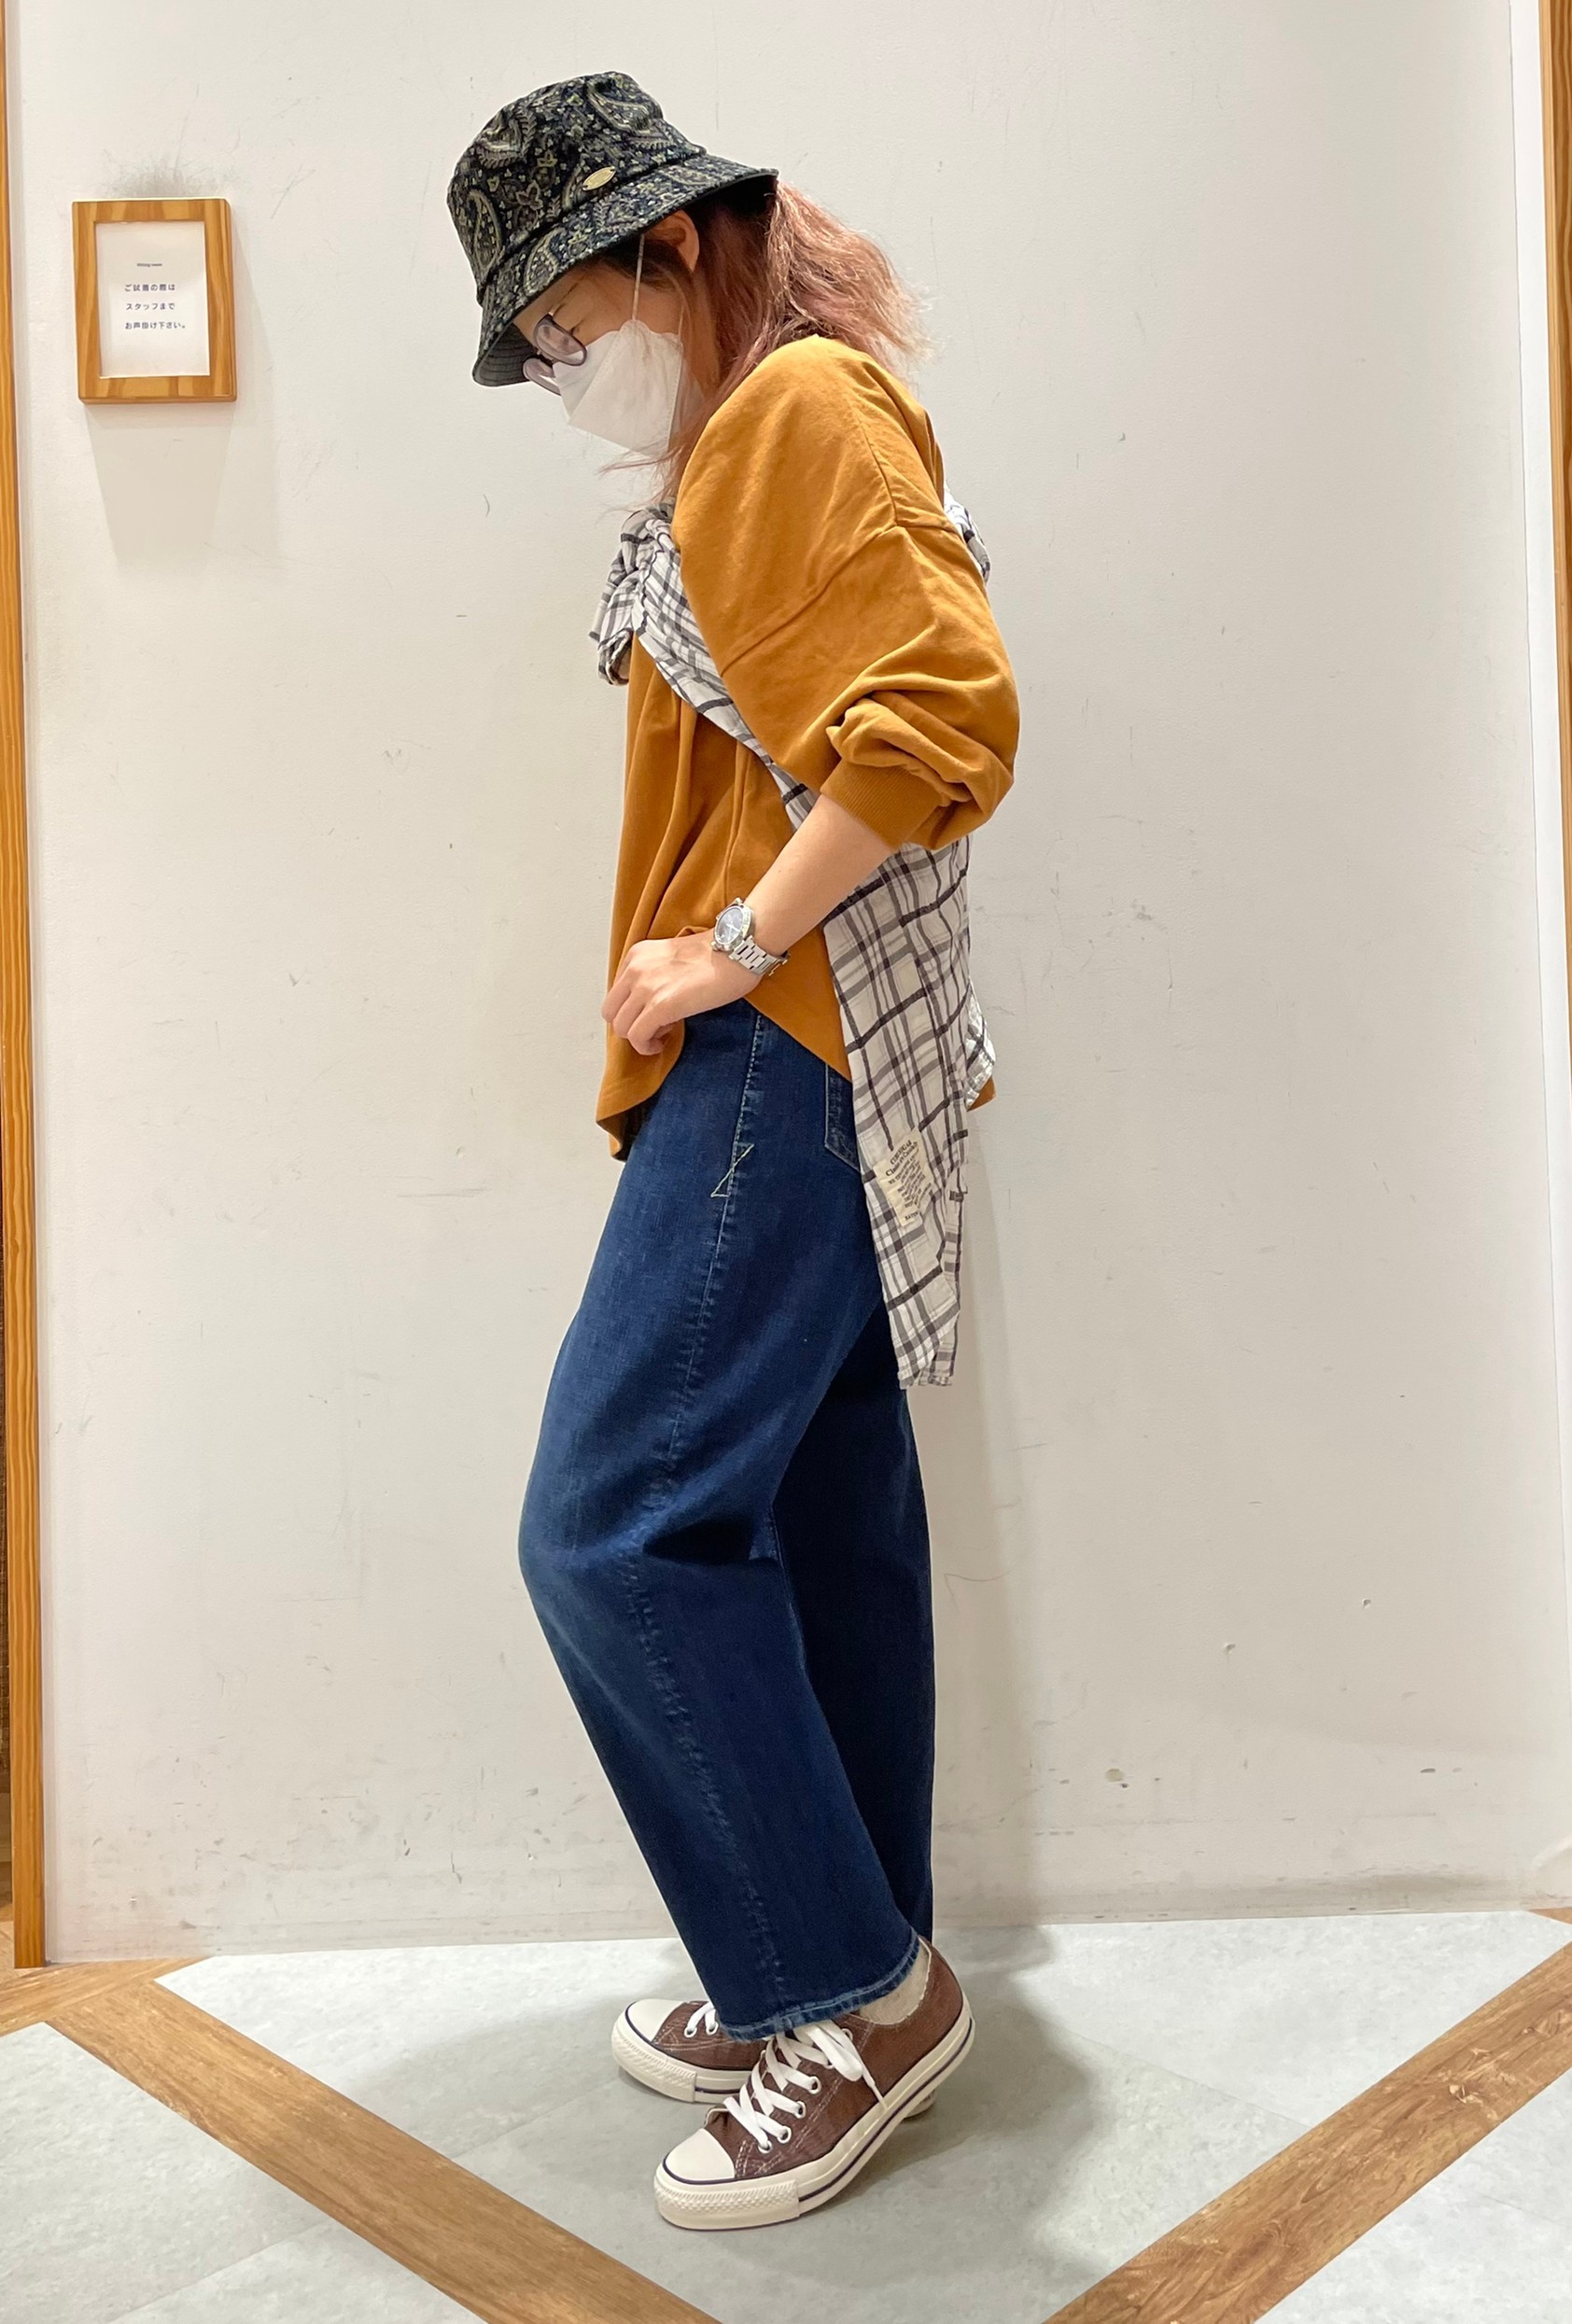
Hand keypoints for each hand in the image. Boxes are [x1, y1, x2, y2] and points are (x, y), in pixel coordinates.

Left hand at [602, 929, 760, 1055]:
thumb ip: (654, 974)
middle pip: (611, 1012)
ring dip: (639, 1038)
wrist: (738, 949)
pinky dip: (646, 1046)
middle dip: (629, 1026)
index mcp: (636, 955)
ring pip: (621, 1028)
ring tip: (661, 1034)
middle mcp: (635, 969)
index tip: (650, 1014)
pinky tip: (662, 1042)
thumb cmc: (717, 955)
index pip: (615, 994)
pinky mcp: (661, 1006)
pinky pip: (637, 1037)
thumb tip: (650, 1003)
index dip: (631, 1010)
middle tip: (652, 1028)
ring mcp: (646, 987)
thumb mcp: (672, 956)